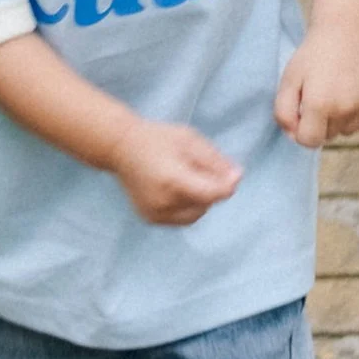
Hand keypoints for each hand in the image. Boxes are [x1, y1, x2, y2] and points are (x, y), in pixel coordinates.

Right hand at [112, 119, 240, 227]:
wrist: (122, 148)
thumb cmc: (159, 139)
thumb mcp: (190, 139)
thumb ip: (214, 160)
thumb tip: (236, 178)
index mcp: (172, 180)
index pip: (210, 194)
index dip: (226, 186)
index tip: (234, 175)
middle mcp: (163, 202)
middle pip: (205, 205)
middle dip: (211, 190)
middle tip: (201, 170)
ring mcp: (155, 214)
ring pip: (195, 215)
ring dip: (200, 200)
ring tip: (187, 177)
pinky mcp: (151, 219)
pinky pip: (181, 218)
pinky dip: (186, 206)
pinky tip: (177, 187)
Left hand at [274, 29, 358, 147]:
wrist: (346, 29)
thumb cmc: (313, 55)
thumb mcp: (288, 79)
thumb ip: (283, 113)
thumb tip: (294, 136)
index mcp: (319, 104)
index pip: (309, 141)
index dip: (301, 129)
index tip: (302, 110)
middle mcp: (344, 108)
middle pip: (329, 136)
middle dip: (321, 122)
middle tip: (321, 93)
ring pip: (348, 131)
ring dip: (340, 120)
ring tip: (337, 91)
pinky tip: (353, 96)